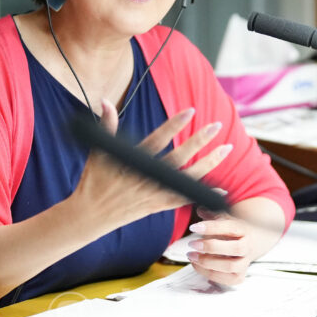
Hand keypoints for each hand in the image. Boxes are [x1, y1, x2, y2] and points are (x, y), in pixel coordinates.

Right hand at [68, 99, 232, 233]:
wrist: (90, 215)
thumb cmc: (93, 181)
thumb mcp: (97, 151)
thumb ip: (106, 126)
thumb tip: (105, 101)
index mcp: (131, 162)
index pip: (157, 139)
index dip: (174, 125)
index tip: (190, 111)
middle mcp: (146, 178)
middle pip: (178, 158)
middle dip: (199, 141)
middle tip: (216, 126)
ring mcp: (154, 193)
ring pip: (187, 178)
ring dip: (209, 163)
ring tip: (226, 149)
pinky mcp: (157, 206)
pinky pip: (184, 200)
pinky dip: (202, 194)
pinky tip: (221, 188)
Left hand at [186, 207, 252, 285]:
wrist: (250, 242)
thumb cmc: (232, 230)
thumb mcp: (223, 218)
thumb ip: (211, 214)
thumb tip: (200, 209)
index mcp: (243, 229)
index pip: (230, 227)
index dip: (211, 227)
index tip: (193, 227)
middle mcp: (247, 246)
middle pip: (235, 249)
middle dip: (211, 247)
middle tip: (192, 244)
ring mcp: (245, 263)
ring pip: (230, 266)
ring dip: (208, 262)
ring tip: (191, 255)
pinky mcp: (239, 276)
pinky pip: (227, 279)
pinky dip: (209, 273)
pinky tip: (196, 265)